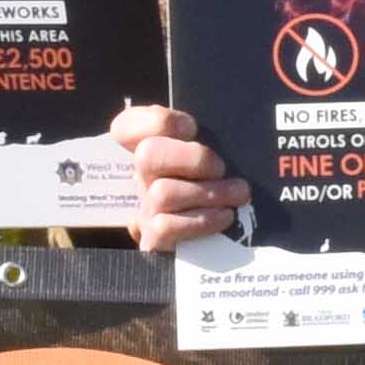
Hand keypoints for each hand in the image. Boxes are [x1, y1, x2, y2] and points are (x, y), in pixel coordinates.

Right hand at [107, 100, 250, 248]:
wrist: (225, 243)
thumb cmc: (223, 186)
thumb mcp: (216, 157)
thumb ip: (208, 139)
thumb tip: (208, 130)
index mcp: (156, 149)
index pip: (126, 128)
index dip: (155, 122)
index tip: (191, 128)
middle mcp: (144, 177)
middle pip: (147, 155)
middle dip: (193, 158)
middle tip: (221, 168)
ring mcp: (146, 209)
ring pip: (163, 193)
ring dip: (210, 192)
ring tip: (239, 194)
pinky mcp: (155, 240)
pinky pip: (166, 227)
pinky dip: (201, 221)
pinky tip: (224, 217)